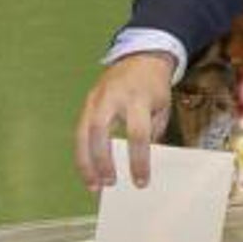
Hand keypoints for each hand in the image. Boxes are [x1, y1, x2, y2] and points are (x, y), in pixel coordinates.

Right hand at [74, 52, 175, 190]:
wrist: (141, 56)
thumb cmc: (154, 87)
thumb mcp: (162, 108)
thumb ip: (153, 133)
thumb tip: (143, 164)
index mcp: (138, 98)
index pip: (137, 133)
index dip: (138, 160)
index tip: (140, 182)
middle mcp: (113, 97)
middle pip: (100, 131)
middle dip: (102, 161)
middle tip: (108, 184)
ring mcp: (96, 98)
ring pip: (83, 132)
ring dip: (85, 162)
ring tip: (93, 185)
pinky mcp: (87, 102)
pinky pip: (80, 130)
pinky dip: (82, 153)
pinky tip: (88, 171)